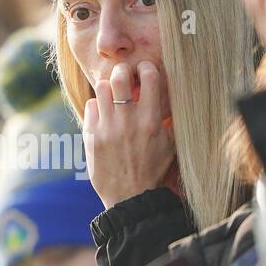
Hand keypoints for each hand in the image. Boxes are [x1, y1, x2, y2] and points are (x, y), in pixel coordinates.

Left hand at [82, 61, 174, 209]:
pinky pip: (91, 105)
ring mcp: (107, 127)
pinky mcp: (92, 135)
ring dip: (109, 87)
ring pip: (102, 87)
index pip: (149, 77)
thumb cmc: (153, 170)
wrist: (129, 197)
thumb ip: (172, 121)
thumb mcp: (171, 146)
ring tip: (113, 94)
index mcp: (151, 121)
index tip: (145, 71)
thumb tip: (174, 98)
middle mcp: (128, 121)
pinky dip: (97, 105)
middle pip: (120, 76)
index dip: (146, 68)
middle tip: (126, 76)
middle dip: (123, 71)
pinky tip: (104, 113)